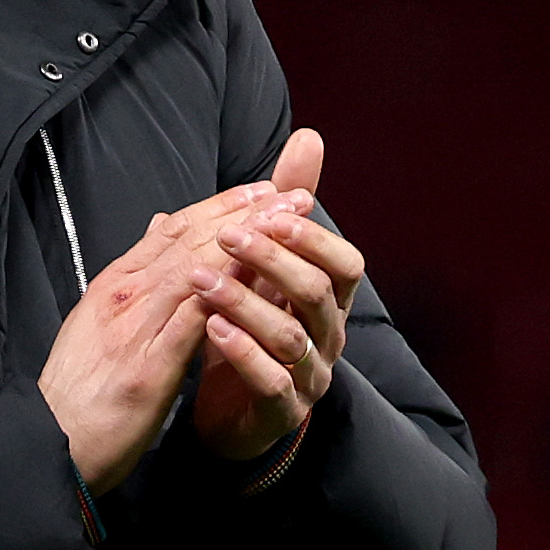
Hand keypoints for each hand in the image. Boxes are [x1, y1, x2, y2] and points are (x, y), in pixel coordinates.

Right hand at [43, 178, 290, 495]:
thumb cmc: (79, 384)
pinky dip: (223, 296)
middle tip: (292, 195)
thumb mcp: (99, 318)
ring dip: (245, 245)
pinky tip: (257, 283)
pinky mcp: (148, 366)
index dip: (222, 206)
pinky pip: (191, 322)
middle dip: (245, 214)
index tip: (263, 190)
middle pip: (191, 241)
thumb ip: (135, 274)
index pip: (174, 231)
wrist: (51, 437)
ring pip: (194, 269)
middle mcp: (124, 296)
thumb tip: (158, 227)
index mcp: (114, 284)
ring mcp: (134, 328)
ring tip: (287, 227)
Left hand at [191, 129, 369, 462]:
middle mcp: (327, 336)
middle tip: (229, 237)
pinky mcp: (282, 412)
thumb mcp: (268, 262)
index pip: (346, 264)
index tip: (272, 213)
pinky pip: (272, 384)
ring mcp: (309, 376)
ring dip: (246, 303)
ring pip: (291, 338)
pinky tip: (213, 330)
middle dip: (274, 261)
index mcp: (327, 299)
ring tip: (203, 282)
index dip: (314, 239)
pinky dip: (244, 354)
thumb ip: (286, 204)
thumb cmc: (256, 323)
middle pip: (316, 294)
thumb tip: (308, 137)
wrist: (232, 407)